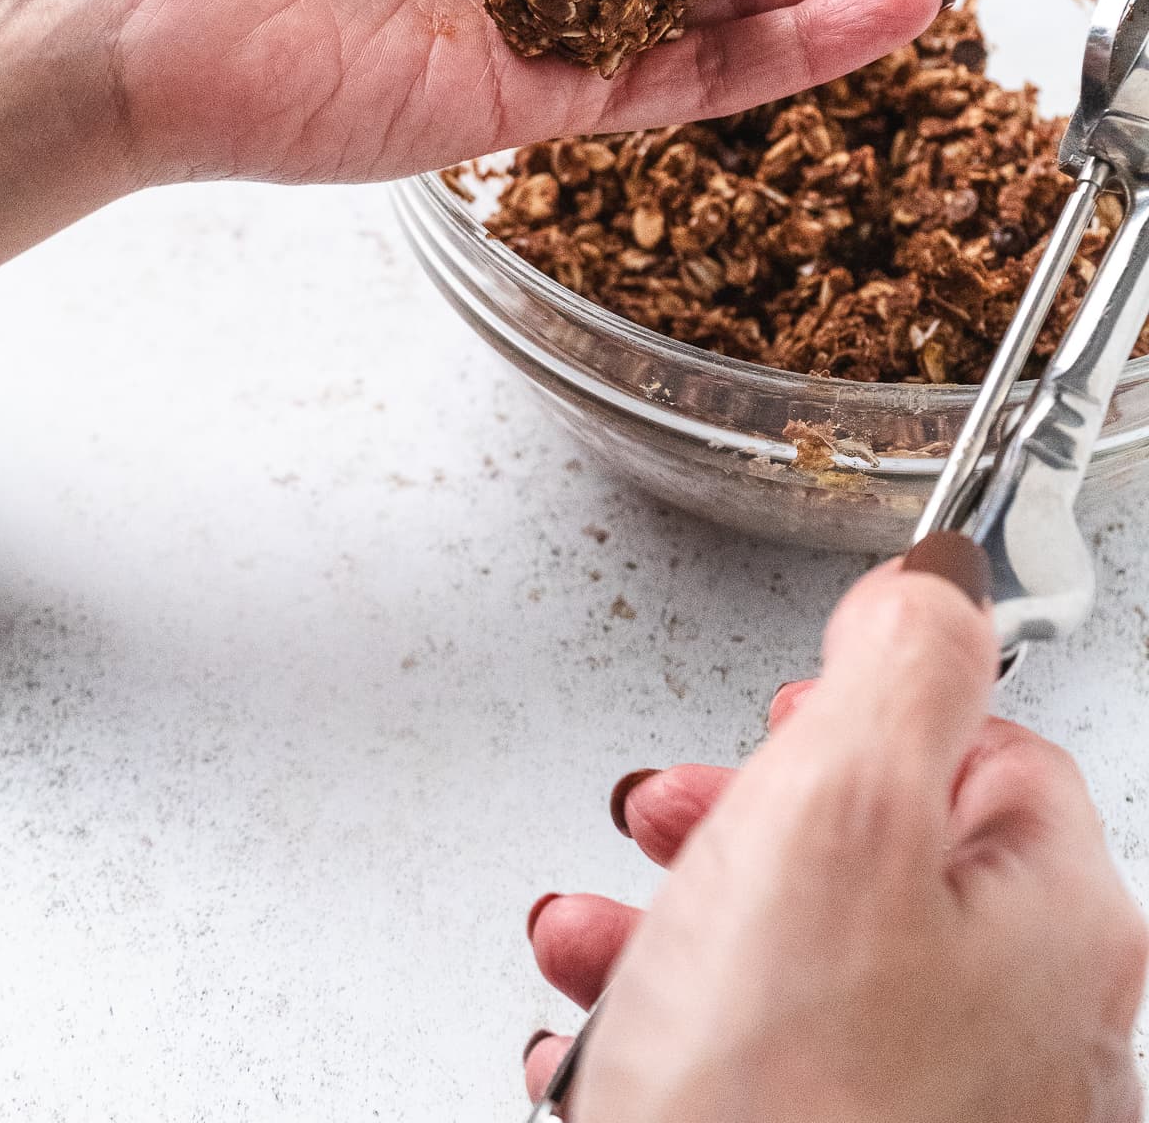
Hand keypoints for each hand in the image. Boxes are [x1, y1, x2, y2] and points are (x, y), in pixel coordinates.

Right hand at [525, 562, 1146, 1122]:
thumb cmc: (775, 1105)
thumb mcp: (832, 807)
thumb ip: (900, 662)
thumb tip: (942, 583)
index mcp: (1057, 931)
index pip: (992, 753)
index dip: (867, 718)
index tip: (788, 720)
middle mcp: (1032, 1044)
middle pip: (886, 865)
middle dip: (748, 822)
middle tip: (678, 816)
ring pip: (809, 971)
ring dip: (686, 928)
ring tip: (597, 934)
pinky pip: (772, 1074)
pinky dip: (681, 1037)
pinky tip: (598, 1049)